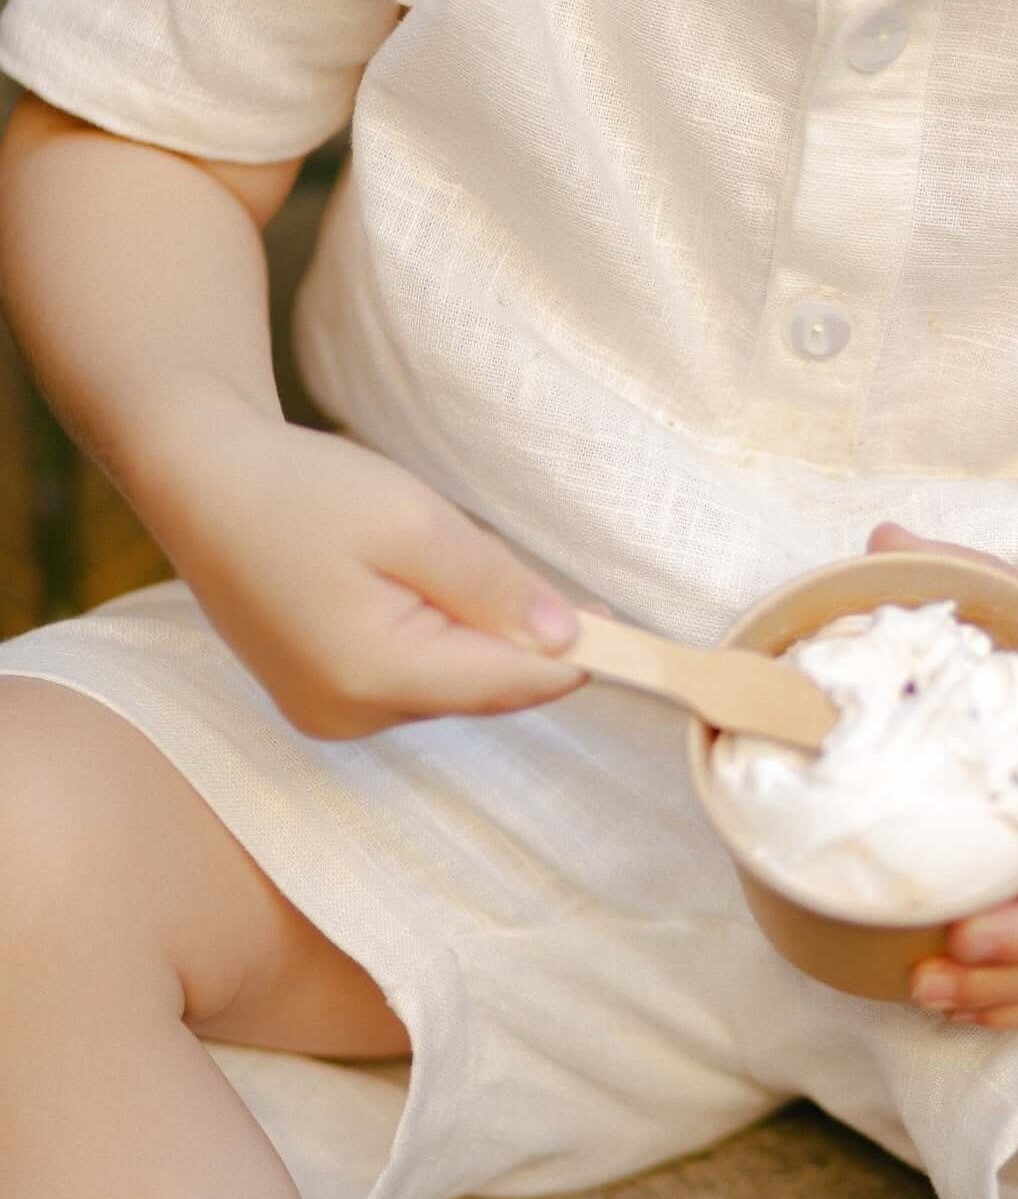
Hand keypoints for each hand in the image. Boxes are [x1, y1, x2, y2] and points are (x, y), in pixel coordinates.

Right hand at [144, 394, 584, 737]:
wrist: (201, 481)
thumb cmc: (303, 490)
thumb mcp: (414, 522)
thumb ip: (495, 585)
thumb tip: (570, 639)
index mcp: (374, 676)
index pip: (510, 684)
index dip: (577, 659)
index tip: (635, 633)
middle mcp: (351, 716)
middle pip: (483, 689)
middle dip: (522, 639)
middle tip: (546, 579)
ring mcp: (331, 715)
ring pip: (451, 684)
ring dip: (477, 636)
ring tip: (448, 564)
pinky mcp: (322, 697)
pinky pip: (413, 678)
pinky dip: (439, 640)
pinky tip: (421, 588)